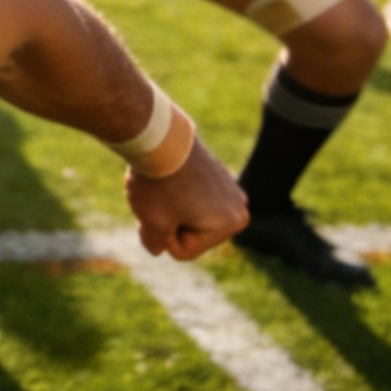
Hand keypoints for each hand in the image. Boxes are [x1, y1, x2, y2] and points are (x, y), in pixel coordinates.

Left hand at [124, 130, 248, 261]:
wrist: (158, 138)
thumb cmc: (158, 185)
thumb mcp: (152, 224)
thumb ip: (155, 243)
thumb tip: (158, 247)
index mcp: (230, 224)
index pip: (184, 251)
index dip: (163, 236)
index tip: (159, 213)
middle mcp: (238, 207)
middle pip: (192, 234)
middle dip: (169, 223)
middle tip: (160, 199)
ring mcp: (231, 188)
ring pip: (191, 216)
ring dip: (172, 208)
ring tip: (165, 186)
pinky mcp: (218, 173)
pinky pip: (193, 197)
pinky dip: (178, 192)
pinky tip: (170, 176)